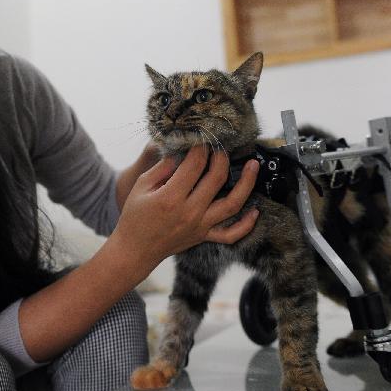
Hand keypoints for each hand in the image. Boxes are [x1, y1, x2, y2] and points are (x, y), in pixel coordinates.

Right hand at [109, 145, 259, 270]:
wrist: (135, 250)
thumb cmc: (135, 216)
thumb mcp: (140, 186)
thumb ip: (162, 167)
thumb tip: (182, 152)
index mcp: (171, 197)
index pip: (194, 165)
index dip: (201, 148)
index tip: (202, 140)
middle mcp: (189, 212)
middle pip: (217, 178)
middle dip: (221, 158)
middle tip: (221, 148)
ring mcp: (200, 226)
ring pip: (233, 204)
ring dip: (247, 183)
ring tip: (254, 165)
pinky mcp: (204, 236)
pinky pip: (231, 234)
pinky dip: (247, 224)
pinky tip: (255, 210)